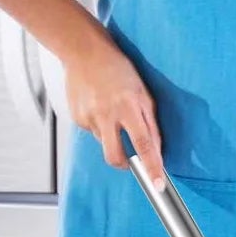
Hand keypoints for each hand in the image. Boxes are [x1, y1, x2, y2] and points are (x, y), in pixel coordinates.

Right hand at [64, 27, 164, 180]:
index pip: (144, 145)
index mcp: (128, 106)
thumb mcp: (142, 92)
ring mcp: (89, 118)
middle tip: (131, 161)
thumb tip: (156, 150)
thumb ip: (150, 123)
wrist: (83, 51)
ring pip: (104, 143)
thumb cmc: (117, 68)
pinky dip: (100, 125)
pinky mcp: (77, 118)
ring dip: (112, 136)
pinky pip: (92, 132)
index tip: (158, 185)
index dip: (152, 167)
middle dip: (125, 165)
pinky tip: (99, 107)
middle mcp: (106, 115)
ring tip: (111, 111)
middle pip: (116, 157)